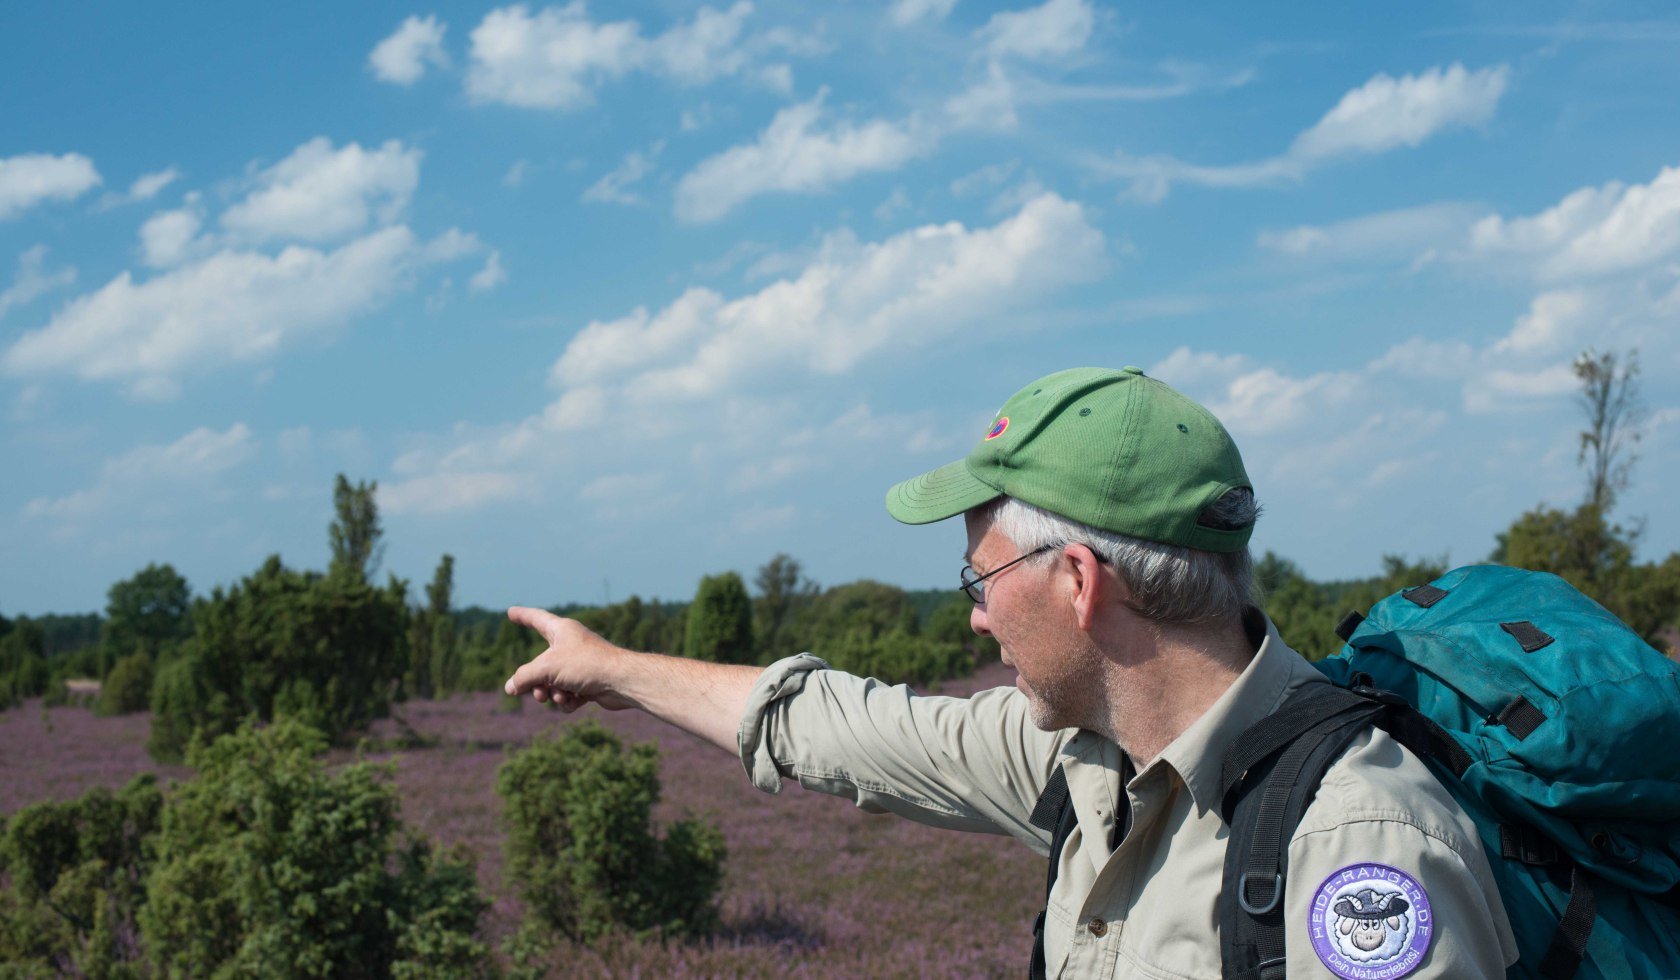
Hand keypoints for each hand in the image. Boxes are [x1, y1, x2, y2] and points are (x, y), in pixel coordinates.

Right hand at [503, 606, 636, 711]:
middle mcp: (570, 645)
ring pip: (552, 683)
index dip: (522, 616)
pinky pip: (567, 695)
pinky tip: (576, 702)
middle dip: (536, 683)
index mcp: (562, 630)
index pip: (536, 619)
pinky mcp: (588, 684)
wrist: (622, 682)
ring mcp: (579, 665)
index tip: (511, 612)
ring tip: (561, 696)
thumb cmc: (586, 665)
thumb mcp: (547, 668)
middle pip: (539, 664)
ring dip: (552, 694)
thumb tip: (510, 688)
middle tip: (539, 693)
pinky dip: (568, 701)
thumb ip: (524, 677)